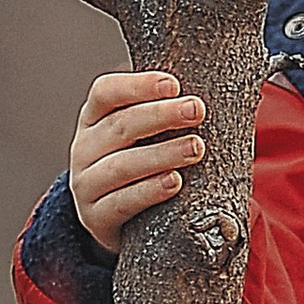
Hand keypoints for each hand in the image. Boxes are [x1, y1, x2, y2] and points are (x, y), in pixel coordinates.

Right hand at [70, 66, 205, 247]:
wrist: (116, 219)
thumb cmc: (140, 164)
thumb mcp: (142, 136)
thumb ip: (165, 114)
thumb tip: (220, 87)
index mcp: (94, 118)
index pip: (105, 92)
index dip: (138, 86)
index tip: (174, 84)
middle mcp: (83, 148)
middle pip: (120, 126)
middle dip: (161, 116)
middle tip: (197, 109)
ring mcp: (86, 184)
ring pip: (122, 165)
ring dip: (162, 154)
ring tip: (196, 147)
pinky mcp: (96, 217)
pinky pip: (123, 202)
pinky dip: (150, 191)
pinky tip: (175, 182)